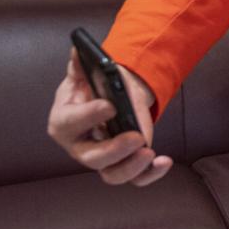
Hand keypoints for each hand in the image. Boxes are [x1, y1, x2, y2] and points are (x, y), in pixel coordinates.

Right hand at [46, 49, 172, 185]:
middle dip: (115, 149)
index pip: (71, 123)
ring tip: (149, 153)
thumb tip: (78, 49)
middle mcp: (80, 146)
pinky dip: (149, 175)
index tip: (110, 106)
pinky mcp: (123, 164)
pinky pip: (134, 178)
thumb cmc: (93, 87)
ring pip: (112, 174)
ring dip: (131, 167)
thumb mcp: (87, 72)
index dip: (89, 116)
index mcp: (65, 121)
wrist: (109, 98)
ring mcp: (102, 159)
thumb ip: (81, 64)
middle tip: (137, 137)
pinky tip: (163, 162)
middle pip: (92, 158)